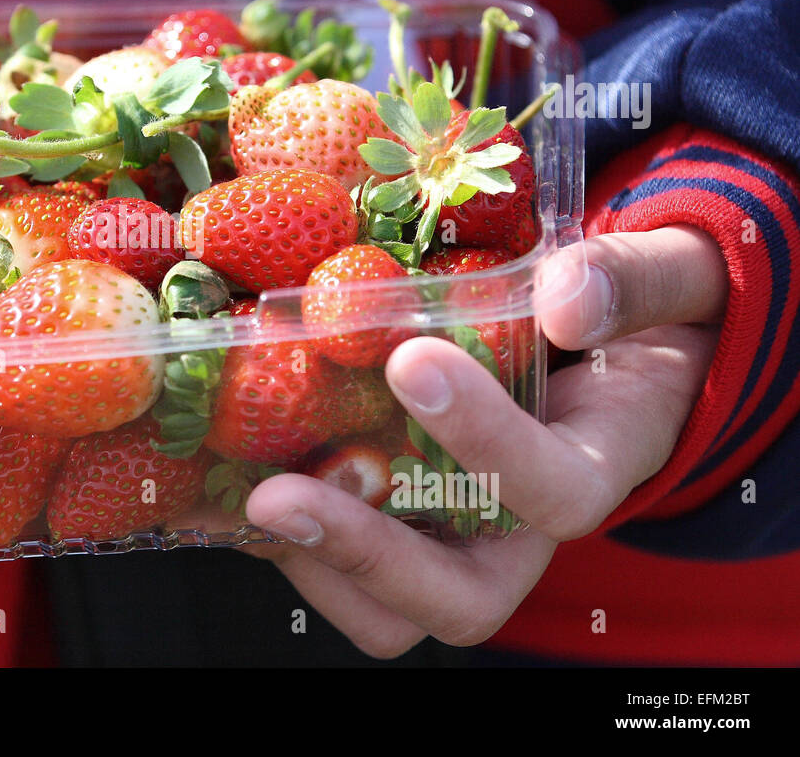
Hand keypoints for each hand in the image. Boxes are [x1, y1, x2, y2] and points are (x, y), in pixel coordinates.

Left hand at [244, 225, 726, 655]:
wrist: (615, 341)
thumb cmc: (641, 317)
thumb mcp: (669, 283)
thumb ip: (634, 283)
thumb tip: (565, 298)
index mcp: (593, 466)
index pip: (554, 494)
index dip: (487, 444)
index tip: (415, 360)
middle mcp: (520, 527)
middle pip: (456, 600)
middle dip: (366, 556)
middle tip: (278, 498)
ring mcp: (455, 531)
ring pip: (387, 608)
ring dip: (311, 562)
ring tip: (243, 493)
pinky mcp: (399, 514)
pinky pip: (338, 562)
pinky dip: (278, 534)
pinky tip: (224, 473)